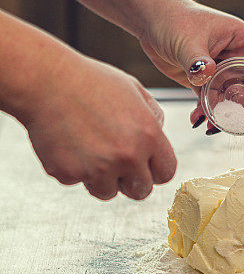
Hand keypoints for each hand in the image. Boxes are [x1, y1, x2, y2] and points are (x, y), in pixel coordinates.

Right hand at [22, 51, 176, 200]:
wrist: (47, 81)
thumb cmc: (89, 81)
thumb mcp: (133, 89)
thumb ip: (152, 114)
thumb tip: (159, 132)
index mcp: (148, 135)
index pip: (165, 172)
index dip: (155, 169)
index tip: (145, 164)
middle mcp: (126, 156)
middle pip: (141, 191)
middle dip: (131, 180)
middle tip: (117, 162)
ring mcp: (97, 168)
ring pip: (108, 192)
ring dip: (101, 178)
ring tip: (90, 148)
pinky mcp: (69, 174)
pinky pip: (78, 182)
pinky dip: (74, 168)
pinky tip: (70, 143)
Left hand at [139, 0, 243, 129]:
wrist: (151, 20)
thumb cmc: (172, 19)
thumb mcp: (186, 39)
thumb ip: (197, 59)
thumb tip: (207, 74)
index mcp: (243, 38)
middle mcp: (239, 55)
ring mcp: (224, 70)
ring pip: (239, 97)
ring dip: (233, 116)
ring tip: (219, 129)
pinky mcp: (207, 82)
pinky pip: (216, 102)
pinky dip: (210, 114)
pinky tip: (197, 120)